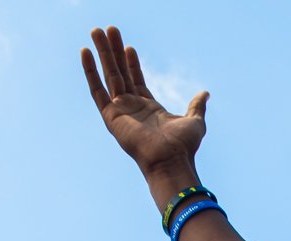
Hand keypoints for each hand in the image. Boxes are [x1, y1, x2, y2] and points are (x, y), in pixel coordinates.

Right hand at [81, 26, 207, 175]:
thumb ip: (196, 106)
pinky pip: (97, 89)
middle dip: (113, 51)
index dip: (131, 63)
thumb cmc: (183, 146)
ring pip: (108, 75)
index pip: (136, 80)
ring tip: (96, 31)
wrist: (171, 160)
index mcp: (149, 109)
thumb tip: (205, 94)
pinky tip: (85, 52)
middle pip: (120, 73)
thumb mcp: (194, 121)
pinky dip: (90, 71)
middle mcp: (132, 108)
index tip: (128, 46)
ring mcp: (120, 111)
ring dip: (101, 53)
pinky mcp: (110, 116)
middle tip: (108, 30)